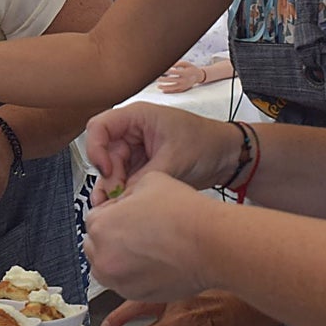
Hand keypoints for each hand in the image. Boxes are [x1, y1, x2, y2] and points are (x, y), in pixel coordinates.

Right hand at [86, 103, 239, 204]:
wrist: (229, 157)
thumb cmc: (206, 144)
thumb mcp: (174, 160)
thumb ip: (143, 178)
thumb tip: (119, 198)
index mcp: (136, 117)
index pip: (99, 127)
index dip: (96, 149)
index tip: (107, 171)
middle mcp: (131, 131)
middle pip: (104, 153)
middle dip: (107, 176)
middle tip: (114, 198)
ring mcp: (136, 150)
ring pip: (111, 169)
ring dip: (112, 188)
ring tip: (112, 208)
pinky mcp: (142, 166)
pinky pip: (124, 179)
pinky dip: (122, 192)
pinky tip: (121, 206)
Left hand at [86, 171, 221, 301]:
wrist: (211, 244)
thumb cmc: (185, 214)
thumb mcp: (148, 182)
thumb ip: (126, 193)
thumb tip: (121, 202)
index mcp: (100, 225)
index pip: (94, 218)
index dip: (112, 214)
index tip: (126, 215)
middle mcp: (103, 256)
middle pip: (95, 244)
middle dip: (110, 237)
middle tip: (135, 231)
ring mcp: (118, 279)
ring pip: (106, 266)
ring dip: (117, 257)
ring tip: (145, 247)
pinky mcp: (134, 295)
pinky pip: (124, 282)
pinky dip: (133, 274)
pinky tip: (153, 261)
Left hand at [156, 61, 204, 93]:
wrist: (198, 76)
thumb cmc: (190, 68)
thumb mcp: (186, 64)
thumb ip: (178, 63)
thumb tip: (170, 64)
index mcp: (185, 73)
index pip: (174, 72)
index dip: (167, 71)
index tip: (161, 70)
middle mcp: (184, 80)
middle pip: (172, 80)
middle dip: (164, 79)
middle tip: (157, 78)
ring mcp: (184, 85)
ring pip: (173, 87)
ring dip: (165, 87)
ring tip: (158, 86)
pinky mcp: (183, 89)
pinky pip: (175, 91)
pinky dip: (169, 91)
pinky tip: (163, 91)